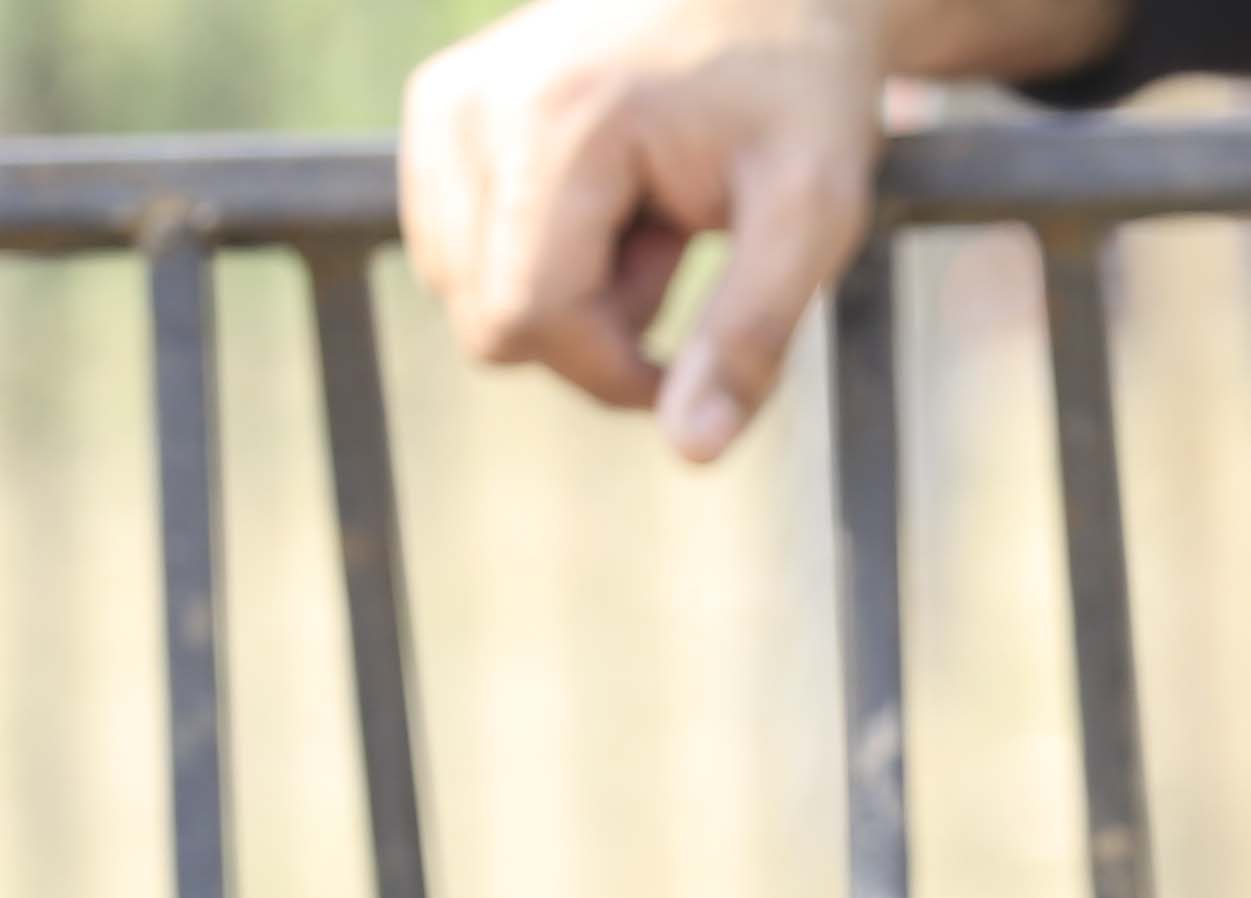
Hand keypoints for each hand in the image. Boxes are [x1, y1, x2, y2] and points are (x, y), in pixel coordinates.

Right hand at [396, 0, 1123, 460]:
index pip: (525, 321)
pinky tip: (616, 198)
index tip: (700, 357)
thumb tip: (690, 452)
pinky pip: (463, 247)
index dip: (614, 372)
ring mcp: (444, 102)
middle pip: (488, 321)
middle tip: (682, 254)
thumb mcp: (810, 215)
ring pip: (469, 293)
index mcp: (553, 123)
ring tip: (654, 217)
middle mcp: (469, 105)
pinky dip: (541, 252)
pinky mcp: (440, 108)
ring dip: (572, 292)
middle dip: (594, 330)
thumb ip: (749, 336)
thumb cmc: (799, 92)